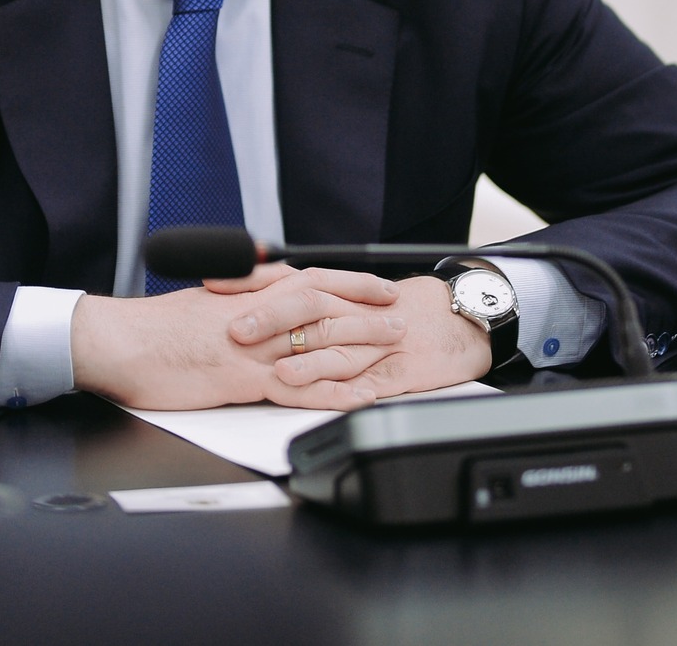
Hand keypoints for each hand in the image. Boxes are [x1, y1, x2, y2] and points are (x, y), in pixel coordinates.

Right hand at [71, 264, 407, 411]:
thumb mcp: (201, 299)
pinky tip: (358, 394)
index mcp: (246, 294)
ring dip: (360, 342)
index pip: (309, 279)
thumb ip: (237, 291)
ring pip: (317, 339)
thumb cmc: (153, 327)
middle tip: (400, 313)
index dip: (349, 281)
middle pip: (323, 305)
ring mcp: (251, 347)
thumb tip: (262, 276)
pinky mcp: (241, 379)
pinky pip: (297, 385)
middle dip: (366, 308)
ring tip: (393, 346)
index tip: (378, 285)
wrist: (117, 343)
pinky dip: (332, 390)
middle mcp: (255, 316)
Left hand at [229, 274, 490, 398]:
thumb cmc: (404, 312)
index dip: (251, 282)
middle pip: (308, 308)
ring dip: (303, 359)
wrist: (463, 318)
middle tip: (235, 329)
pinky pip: (369, 382)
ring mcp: (377, 342)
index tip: (213, 284)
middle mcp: (354, 312)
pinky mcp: (399, 372)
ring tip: (271, 370)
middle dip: (270, 318)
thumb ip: (309, 305)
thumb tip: (255, 304)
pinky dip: (346, 389)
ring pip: (336, 347)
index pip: (289, 279)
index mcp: (340, 293)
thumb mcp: (356, 300)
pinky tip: (329, 397)